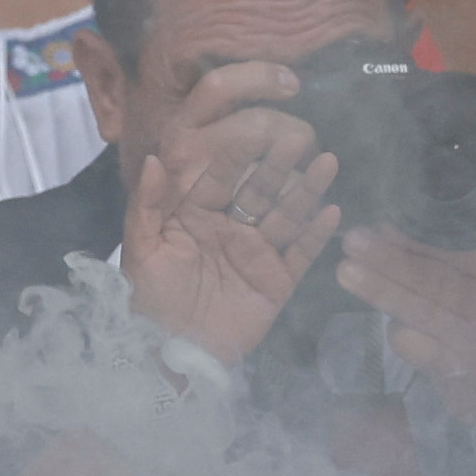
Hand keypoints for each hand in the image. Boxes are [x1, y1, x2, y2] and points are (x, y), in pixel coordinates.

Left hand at [123, 115, 341, 369]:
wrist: (174, 354)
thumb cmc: (149, 301)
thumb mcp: (141, 249)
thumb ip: (147, 203)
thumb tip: (157, 157)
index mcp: (195, 214)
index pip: (220, 175)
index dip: (237, 151)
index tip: (256, 122)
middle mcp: (230, 227)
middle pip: (259, 189)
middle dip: (279, 164)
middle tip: (300, 136)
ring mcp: (257, 253)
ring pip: (286, 215)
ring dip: (307, 190)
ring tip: (327, 162)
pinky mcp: (278, 281)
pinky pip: (302, 254)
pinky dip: (318, 234)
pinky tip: (334, 211)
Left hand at [337, 223, 475, 437]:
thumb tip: (410, 223)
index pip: (461, 244)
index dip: (416, 234)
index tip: (384, 222)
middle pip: (435, 275)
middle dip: (388, 257)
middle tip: (353, 239)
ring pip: (419, 308)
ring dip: (378, 288)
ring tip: (346, 271)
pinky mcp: (459, 372)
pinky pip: (414, 344)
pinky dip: (398, 332)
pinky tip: (396, 326)